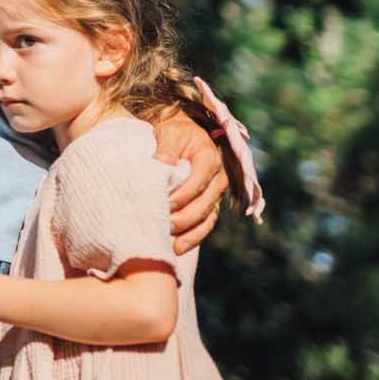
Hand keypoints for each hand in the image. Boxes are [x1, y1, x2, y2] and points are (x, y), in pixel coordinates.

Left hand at [153, 112, 228, 253]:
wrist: (183, 133)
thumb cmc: (174, 132)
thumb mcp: (169, 134)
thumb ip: (166, 151)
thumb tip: (159, 168)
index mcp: (209, 159)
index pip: (197, 183)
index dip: (180, 197)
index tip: (160, 205)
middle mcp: (218, 178)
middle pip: (203, 205)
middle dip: (182, 219)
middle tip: (160, 226)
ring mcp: (215, 193)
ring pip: (206, 218)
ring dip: (188, 233)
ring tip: (168, 245)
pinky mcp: (210, 203)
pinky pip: (206, 224)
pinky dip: (193, 237)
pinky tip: (176, 247)